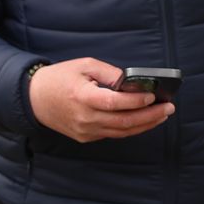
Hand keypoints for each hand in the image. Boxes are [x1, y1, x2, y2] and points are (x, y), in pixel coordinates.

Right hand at [27, 57, 173, 142]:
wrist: (34, 99)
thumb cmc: (60, 78)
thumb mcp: (84, 65)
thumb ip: (109, 73)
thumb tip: (132, 82)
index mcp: (83, 97)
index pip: (115, 103)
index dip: (136, 101)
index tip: (153, 95)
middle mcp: (85, 118)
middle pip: (124, 121)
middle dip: (150, 115)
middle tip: (169, 108)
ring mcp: (85, 131)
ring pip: (121, 132)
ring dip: (144, 124)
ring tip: (162, 115)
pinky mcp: (86, 137)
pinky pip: (113, 134)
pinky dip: (130, 128)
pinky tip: (144, 120)